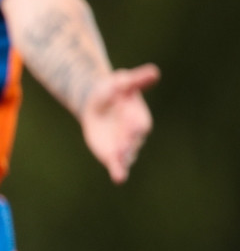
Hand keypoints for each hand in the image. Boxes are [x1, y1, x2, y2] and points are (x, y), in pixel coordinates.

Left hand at [80, 63, 159, 182]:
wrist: (96, 101)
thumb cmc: (111, 90)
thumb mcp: (121, 82)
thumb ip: (136, 80)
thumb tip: (154, 71)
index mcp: (138, 117)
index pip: (140, 124)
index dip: (136, 126)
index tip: (135, 128)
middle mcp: (134, 134)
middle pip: (133, 141)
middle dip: (128, 144)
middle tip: (123, 148)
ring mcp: (124, 145)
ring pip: (127, 155)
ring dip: (123, 160)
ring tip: (118, 165)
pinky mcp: (113, 154)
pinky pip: (117, 164)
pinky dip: (119, 171)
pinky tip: (119, 179)